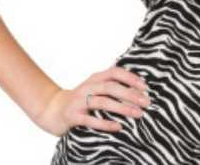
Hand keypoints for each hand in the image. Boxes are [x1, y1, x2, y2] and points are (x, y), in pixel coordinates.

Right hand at [32, 65, 150, 136]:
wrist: (53, 110)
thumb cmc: (82, 99)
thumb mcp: (96, 88)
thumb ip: (113, 85)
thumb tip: (140, 88)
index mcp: (95, 78)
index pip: (114, 72)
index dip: (130, 78)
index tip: (145, 87)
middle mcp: (87, 87)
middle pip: (111, 87)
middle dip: (130, 94)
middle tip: (146, 103)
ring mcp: (78, 101)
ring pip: (102, 102)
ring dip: (122, 108)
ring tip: (138, 114)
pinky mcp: (72, 116)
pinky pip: (90, 120)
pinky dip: (105, 123)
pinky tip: (119, 127)